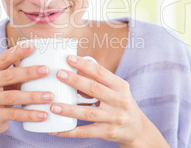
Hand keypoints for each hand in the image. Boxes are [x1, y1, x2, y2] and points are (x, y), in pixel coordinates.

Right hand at [0, 43, 53, 137]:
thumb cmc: (0, 95)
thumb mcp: (3, 81)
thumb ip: (16, 70)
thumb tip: (43, 57)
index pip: (4, 58)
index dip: (18, 52)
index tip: (32, 46)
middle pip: (9, 75)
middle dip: (29, 72)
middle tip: (46, 70)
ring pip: (13, 96)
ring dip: (33, 96)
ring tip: (50, 96)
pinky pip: (13, 114)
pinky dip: (30, 114)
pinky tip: (43, 115)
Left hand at [49, 55, 168, 147]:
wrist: (137, 129)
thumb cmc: (120, 103)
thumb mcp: (117, 89)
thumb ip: (100, 81)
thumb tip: (73, 69)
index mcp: (120, 86)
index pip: (101, 72)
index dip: (84, 65)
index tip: (69, 58)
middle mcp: (119, 101)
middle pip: (94, 89)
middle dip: (75, 81)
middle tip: (59, 74)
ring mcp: (114, 118)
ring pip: (88, 113)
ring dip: (69, 110)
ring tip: (54, 105)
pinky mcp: (108, 132)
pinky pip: (86, 132)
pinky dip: (70, 131)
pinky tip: (57, 129)